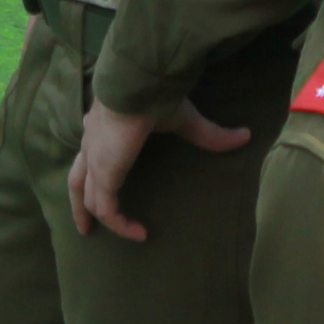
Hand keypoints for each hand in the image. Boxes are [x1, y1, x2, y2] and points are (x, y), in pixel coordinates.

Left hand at [67, 95, 253, 241]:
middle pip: (78, 178)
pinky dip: (119, 225)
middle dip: (79, 202)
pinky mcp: (104, 176)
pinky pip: (107, 209)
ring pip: (85, 195)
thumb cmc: (156, 96)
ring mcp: (94, 161)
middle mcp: (93, 144)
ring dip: (91, 217)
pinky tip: (139, 234)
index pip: (93, 148)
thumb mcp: (185, 118)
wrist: (136, 86)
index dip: (93, 163)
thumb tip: (245, 135)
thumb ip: (211, 133)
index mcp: (105, 127)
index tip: (98, 173)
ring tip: (95, 236)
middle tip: (83, 225)